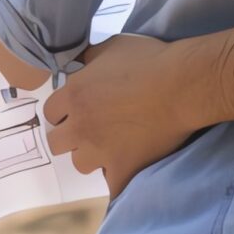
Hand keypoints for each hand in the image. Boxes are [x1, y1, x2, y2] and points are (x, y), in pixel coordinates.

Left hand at [43, 33, 200, 197]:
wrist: (182, 85)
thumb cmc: (149, 60)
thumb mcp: (111, 47)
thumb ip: (89, 59)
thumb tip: (81, 63)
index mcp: (74, 96)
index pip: (50, 113)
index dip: (64, 111)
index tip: (79, 110)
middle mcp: (80, 127)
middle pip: (57, 142)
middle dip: (72, 135)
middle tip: (94, 128)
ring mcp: (100, 152)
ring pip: (80, 164)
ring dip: (92, 156)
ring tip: (113, 146)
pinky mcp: (123, 170)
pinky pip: (111, 187)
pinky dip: (118, 179)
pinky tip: (127, 169)